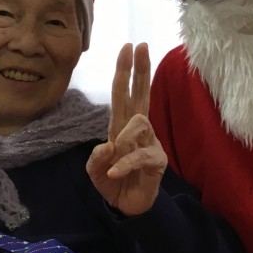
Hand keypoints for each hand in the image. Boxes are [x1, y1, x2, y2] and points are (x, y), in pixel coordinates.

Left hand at [86, 43, 167, 215]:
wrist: (127, 207)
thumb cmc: (113, 182)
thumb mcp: (95, 171)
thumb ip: (95, 159)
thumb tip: (106, 145)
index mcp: (122, 127)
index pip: (125, 94)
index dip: (127, 71)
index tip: (130, 47)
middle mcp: (138, 131)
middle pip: (141, 94)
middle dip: (140, 70)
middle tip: (141, 45)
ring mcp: (150, 144)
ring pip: (139, 122)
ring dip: (124, 137)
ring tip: (114, 156)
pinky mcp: (157, 161)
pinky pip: (140, 155)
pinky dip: (123, 164)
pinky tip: (114, 173)